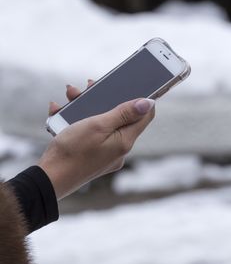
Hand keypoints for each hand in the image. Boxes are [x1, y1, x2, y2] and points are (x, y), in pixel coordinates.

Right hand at [38, 80, 155, 199]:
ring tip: (70, 95)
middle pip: (119, 117)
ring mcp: (104, 154)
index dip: (142, 100)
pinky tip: (60, 112)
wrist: (49, 178)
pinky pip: (88, 134)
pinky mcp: (91, 156)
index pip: (144, 117)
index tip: (134, 85)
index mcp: (125, 141)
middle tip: (89, 86)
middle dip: (104, 99)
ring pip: (101, 123)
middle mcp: (118, 149)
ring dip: (85, 107)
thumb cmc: (73, 151)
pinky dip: (76, 121)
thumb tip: (148, 103)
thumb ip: (123, 113)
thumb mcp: (98, 125)